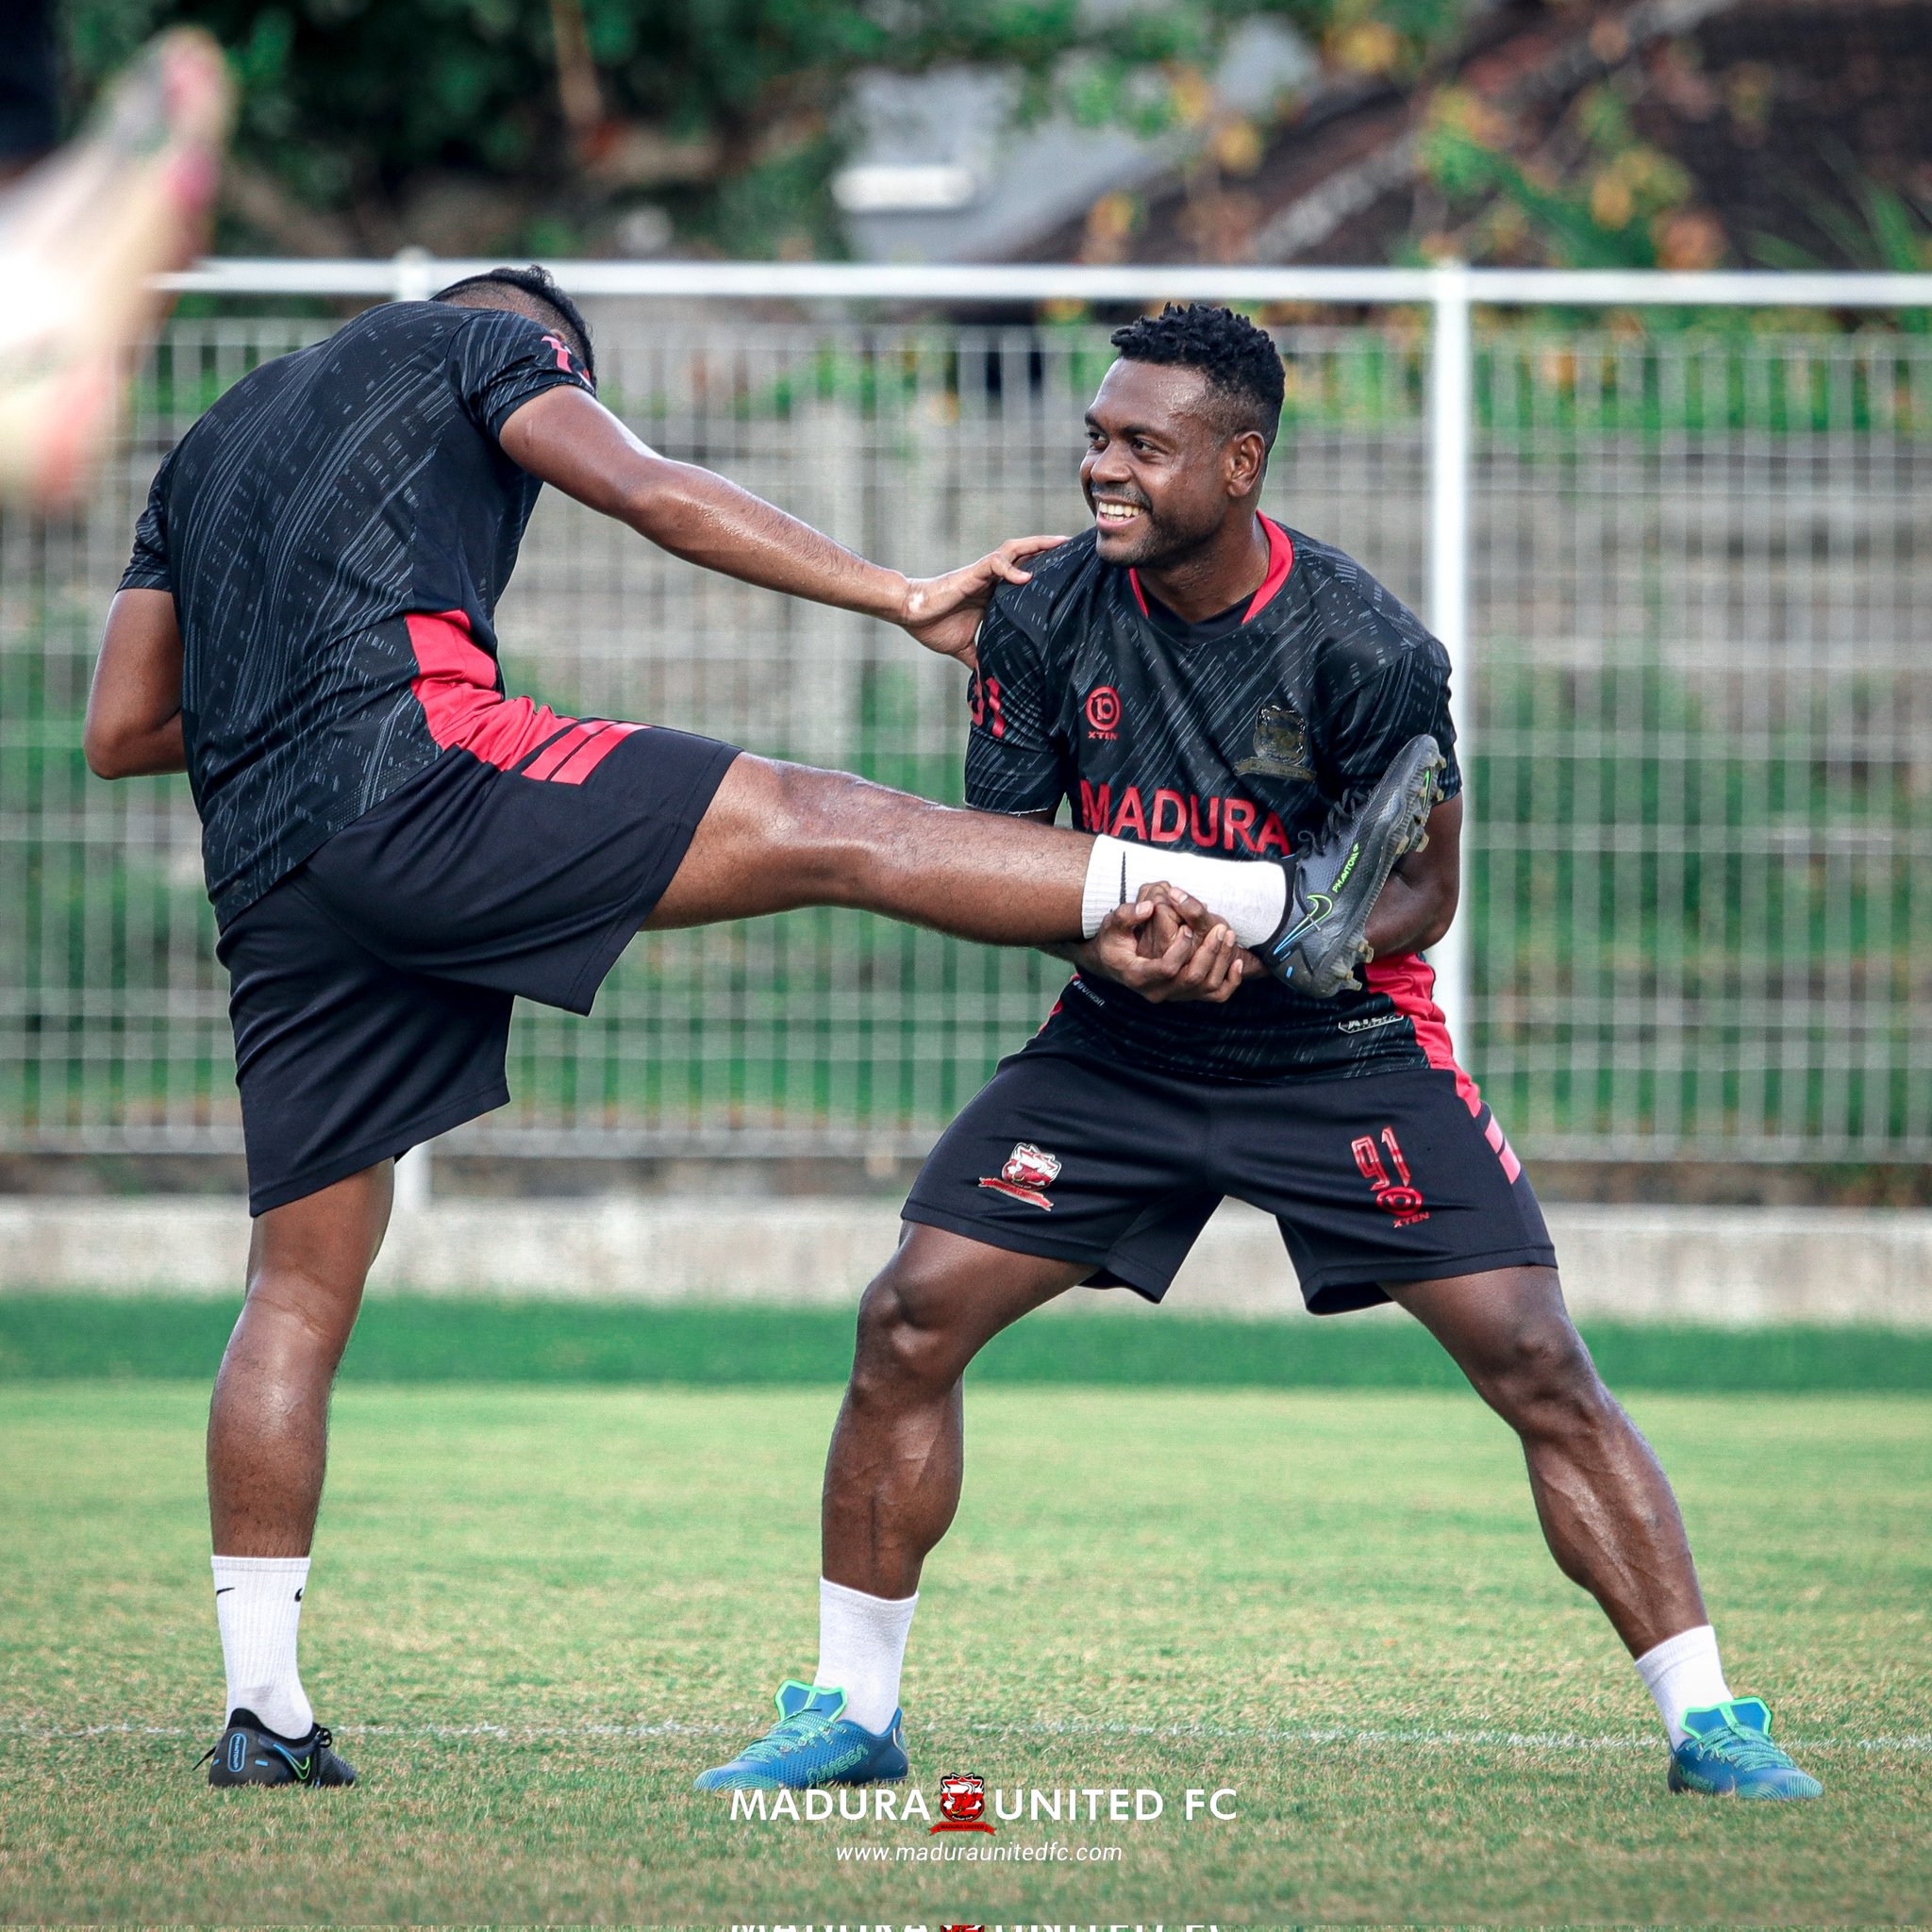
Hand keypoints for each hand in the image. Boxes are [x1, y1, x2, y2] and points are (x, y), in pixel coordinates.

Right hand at [898, 534, 1067, 667]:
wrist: (910, 613)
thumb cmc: (933, 626)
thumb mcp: (964, 647)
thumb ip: (980, 659)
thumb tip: (989, 682)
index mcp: (993, 593)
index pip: (1025, 575)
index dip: (1045, 571)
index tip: (1068, 575)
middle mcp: (991, 579)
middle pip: (1026, 556)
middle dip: (1049, 549)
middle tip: (1073, 546)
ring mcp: (983, 574)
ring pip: (1014, 550)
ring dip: (1037, 545)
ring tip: (1059, 543)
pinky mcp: (972, 574)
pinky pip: (996, 564)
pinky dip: (1012, 569)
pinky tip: (1026, 577)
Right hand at [1077, 884, 1246, 1004]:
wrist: (1115, 962)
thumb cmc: (1114, 940)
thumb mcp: (1112, 925)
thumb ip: (1127, 914)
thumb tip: (1148, 908)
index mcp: (1138, 976)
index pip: (1166, 968)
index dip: (1180, 949)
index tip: (1187, 928)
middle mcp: (1157, 992)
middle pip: (1191, 978)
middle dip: (1209, 952)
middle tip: (1219, 928)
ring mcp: (1174, 996)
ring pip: (1207, 986)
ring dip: (1222, 960)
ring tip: (1228, 934)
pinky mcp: (1187, 994)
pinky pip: (1216, 995)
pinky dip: (1231, 981)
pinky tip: (1238, 962)